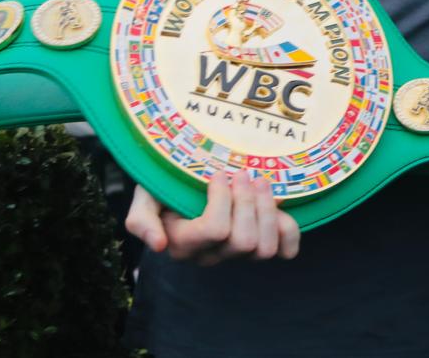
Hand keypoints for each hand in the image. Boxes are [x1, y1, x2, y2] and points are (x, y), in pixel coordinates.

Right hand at [125, 174, 300, 264]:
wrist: (183, 180)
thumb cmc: (163, 186)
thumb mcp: (143, 197)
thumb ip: (141, 220)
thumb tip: (159, 245)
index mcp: (184, 244)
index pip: (215, 230)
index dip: (222, 199)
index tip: (218, 174)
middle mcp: (211, 254)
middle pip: (243, 241)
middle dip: (247, 202)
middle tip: (242, 174)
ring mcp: (237, 253)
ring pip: (264, 249)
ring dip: (268, 210)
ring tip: (260, 183)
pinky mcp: (260, 245)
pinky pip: (285, 252)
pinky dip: (288, 230)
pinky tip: (278, 208)